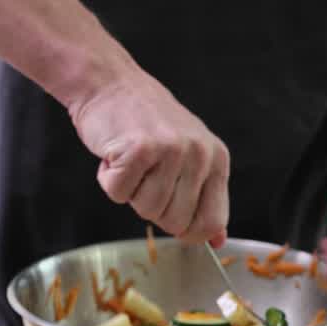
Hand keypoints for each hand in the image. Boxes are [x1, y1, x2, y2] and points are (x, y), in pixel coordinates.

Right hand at [70, 71, 229, 245]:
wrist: (110, 84)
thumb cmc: (145, 122)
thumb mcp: (188, 155)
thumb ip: (204, 198)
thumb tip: (218, 239)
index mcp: (216, 159)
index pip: (212, 221)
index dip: (189, 232)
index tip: (173, 220)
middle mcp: (198, 154)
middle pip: (176, 222)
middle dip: (152, 208)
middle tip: (145, 176)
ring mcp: (170, 150)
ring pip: (147, 210)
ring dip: (130, 192)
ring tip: (131, 161)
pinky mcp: (138, 149)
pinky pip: (119, 194)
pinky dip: (109, 180)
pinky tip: (115, 155)